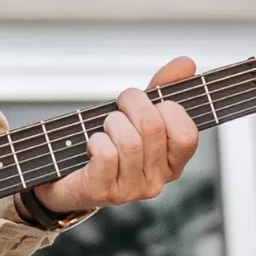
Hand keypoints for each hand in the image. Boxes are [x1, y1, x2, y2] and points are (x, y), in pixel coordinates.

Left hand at [36, 57, 201, 214]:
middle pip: (152, 128)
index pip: (187, 134)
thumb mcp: (137, 114)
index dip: (169, 109)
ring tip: (105, 127)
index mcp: (173, 163)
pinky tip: (92, 145)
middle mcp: (157, 180)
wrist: (68, 177)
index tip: (153, 104)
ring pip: (129, 141)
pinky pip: (106, 154)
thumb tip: (187, 62)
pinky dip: (95, 140)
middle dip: (131, 103)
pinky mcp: (103, 192)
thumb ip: (163, 88)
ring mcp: (131, 190)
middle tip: (120, 104)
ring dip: (112, 122)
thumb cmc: (109, 142)